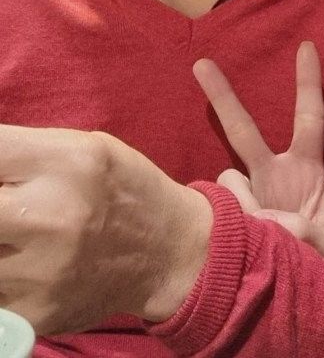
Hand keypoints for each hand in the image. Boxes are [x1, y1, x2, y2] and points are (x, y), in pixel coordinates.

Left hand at [0, 125, 211, 333]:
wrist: (168, 251)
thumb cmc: (124, 188)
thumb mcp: (85, 146)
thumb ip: (26, 152)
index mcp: (68, 162)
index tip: (4, 173)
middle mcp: (53, 216)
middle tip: (10, 207)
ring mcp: (39, 271)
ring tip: (21, 235)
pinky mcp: (31, 315)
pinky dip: (5, 277)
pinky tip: (30, 265)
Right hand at [193, 41, 323, 266]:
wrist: (306, 301)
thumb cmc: (323, 263)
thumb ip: (298, 229)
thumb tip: (249, 216)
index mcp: (305, 171)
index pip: (309, 118)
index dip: (309, 83)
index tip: (307, 47)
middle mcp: (272, 177)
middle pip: (242, 132)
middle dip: (223, 97)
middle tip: (202, 64)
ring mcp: (249, 198)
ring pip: (225, 184)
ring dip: (247, 212)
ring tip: (273, 239)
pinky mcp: (233, 220)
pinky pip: (221, 213)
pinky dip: (234, 229)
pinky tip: (249, 248)